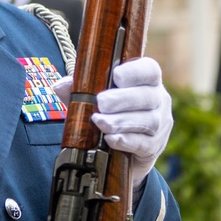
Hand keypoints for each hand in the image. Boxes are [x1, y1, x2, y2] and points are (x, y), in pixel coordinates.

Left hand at [52, 57, 172, 188]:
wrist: (123, 150)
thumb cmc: (110, 112)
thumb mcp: (94, 97)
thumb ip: (80, 89)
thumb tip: (59, 86)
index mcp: (147, 80)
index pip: (149, 70)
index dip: (135, 72)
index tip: (116, 76)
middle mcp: (159, 99)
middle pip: (148, 96)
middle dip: (123, 99)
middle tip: (102, 102)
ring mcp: (160, 124)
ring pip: (148, 121)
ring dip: (121, 122)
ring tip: (100, 122)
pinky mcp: (155, 147)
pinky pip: (144, 143)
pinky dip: (127, 141)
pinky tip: (111, 140)